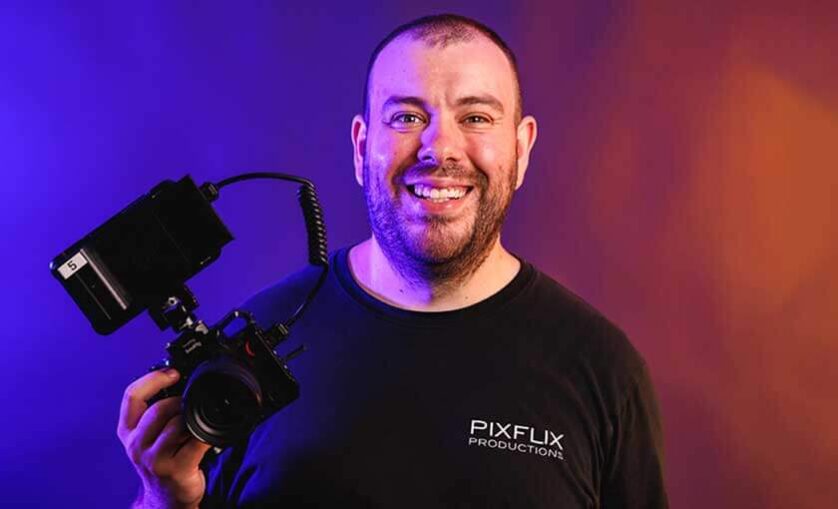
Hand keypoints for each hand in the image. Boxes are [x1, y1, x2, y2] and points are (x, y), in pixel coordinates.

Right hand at [117, 369, 211, 508]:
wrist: (166, 498)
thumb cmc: (162, 461)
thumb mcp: (148, 436)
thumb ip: (156, 412)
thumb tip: (182, 383)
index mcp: (127, 431)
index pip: (132, 396)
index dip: (153, 379)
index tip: (172, 372)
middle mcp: (136, 444)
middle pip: (158, 409)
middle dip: (180, 401)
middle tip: (192, 403)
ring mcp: (155, 459)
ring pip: (177, 424)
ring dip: (192, 418)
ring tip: (197, 422)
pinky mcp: (175, 469)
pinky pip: (196, 441)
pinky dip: (206, 433)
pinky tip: (208, 434)